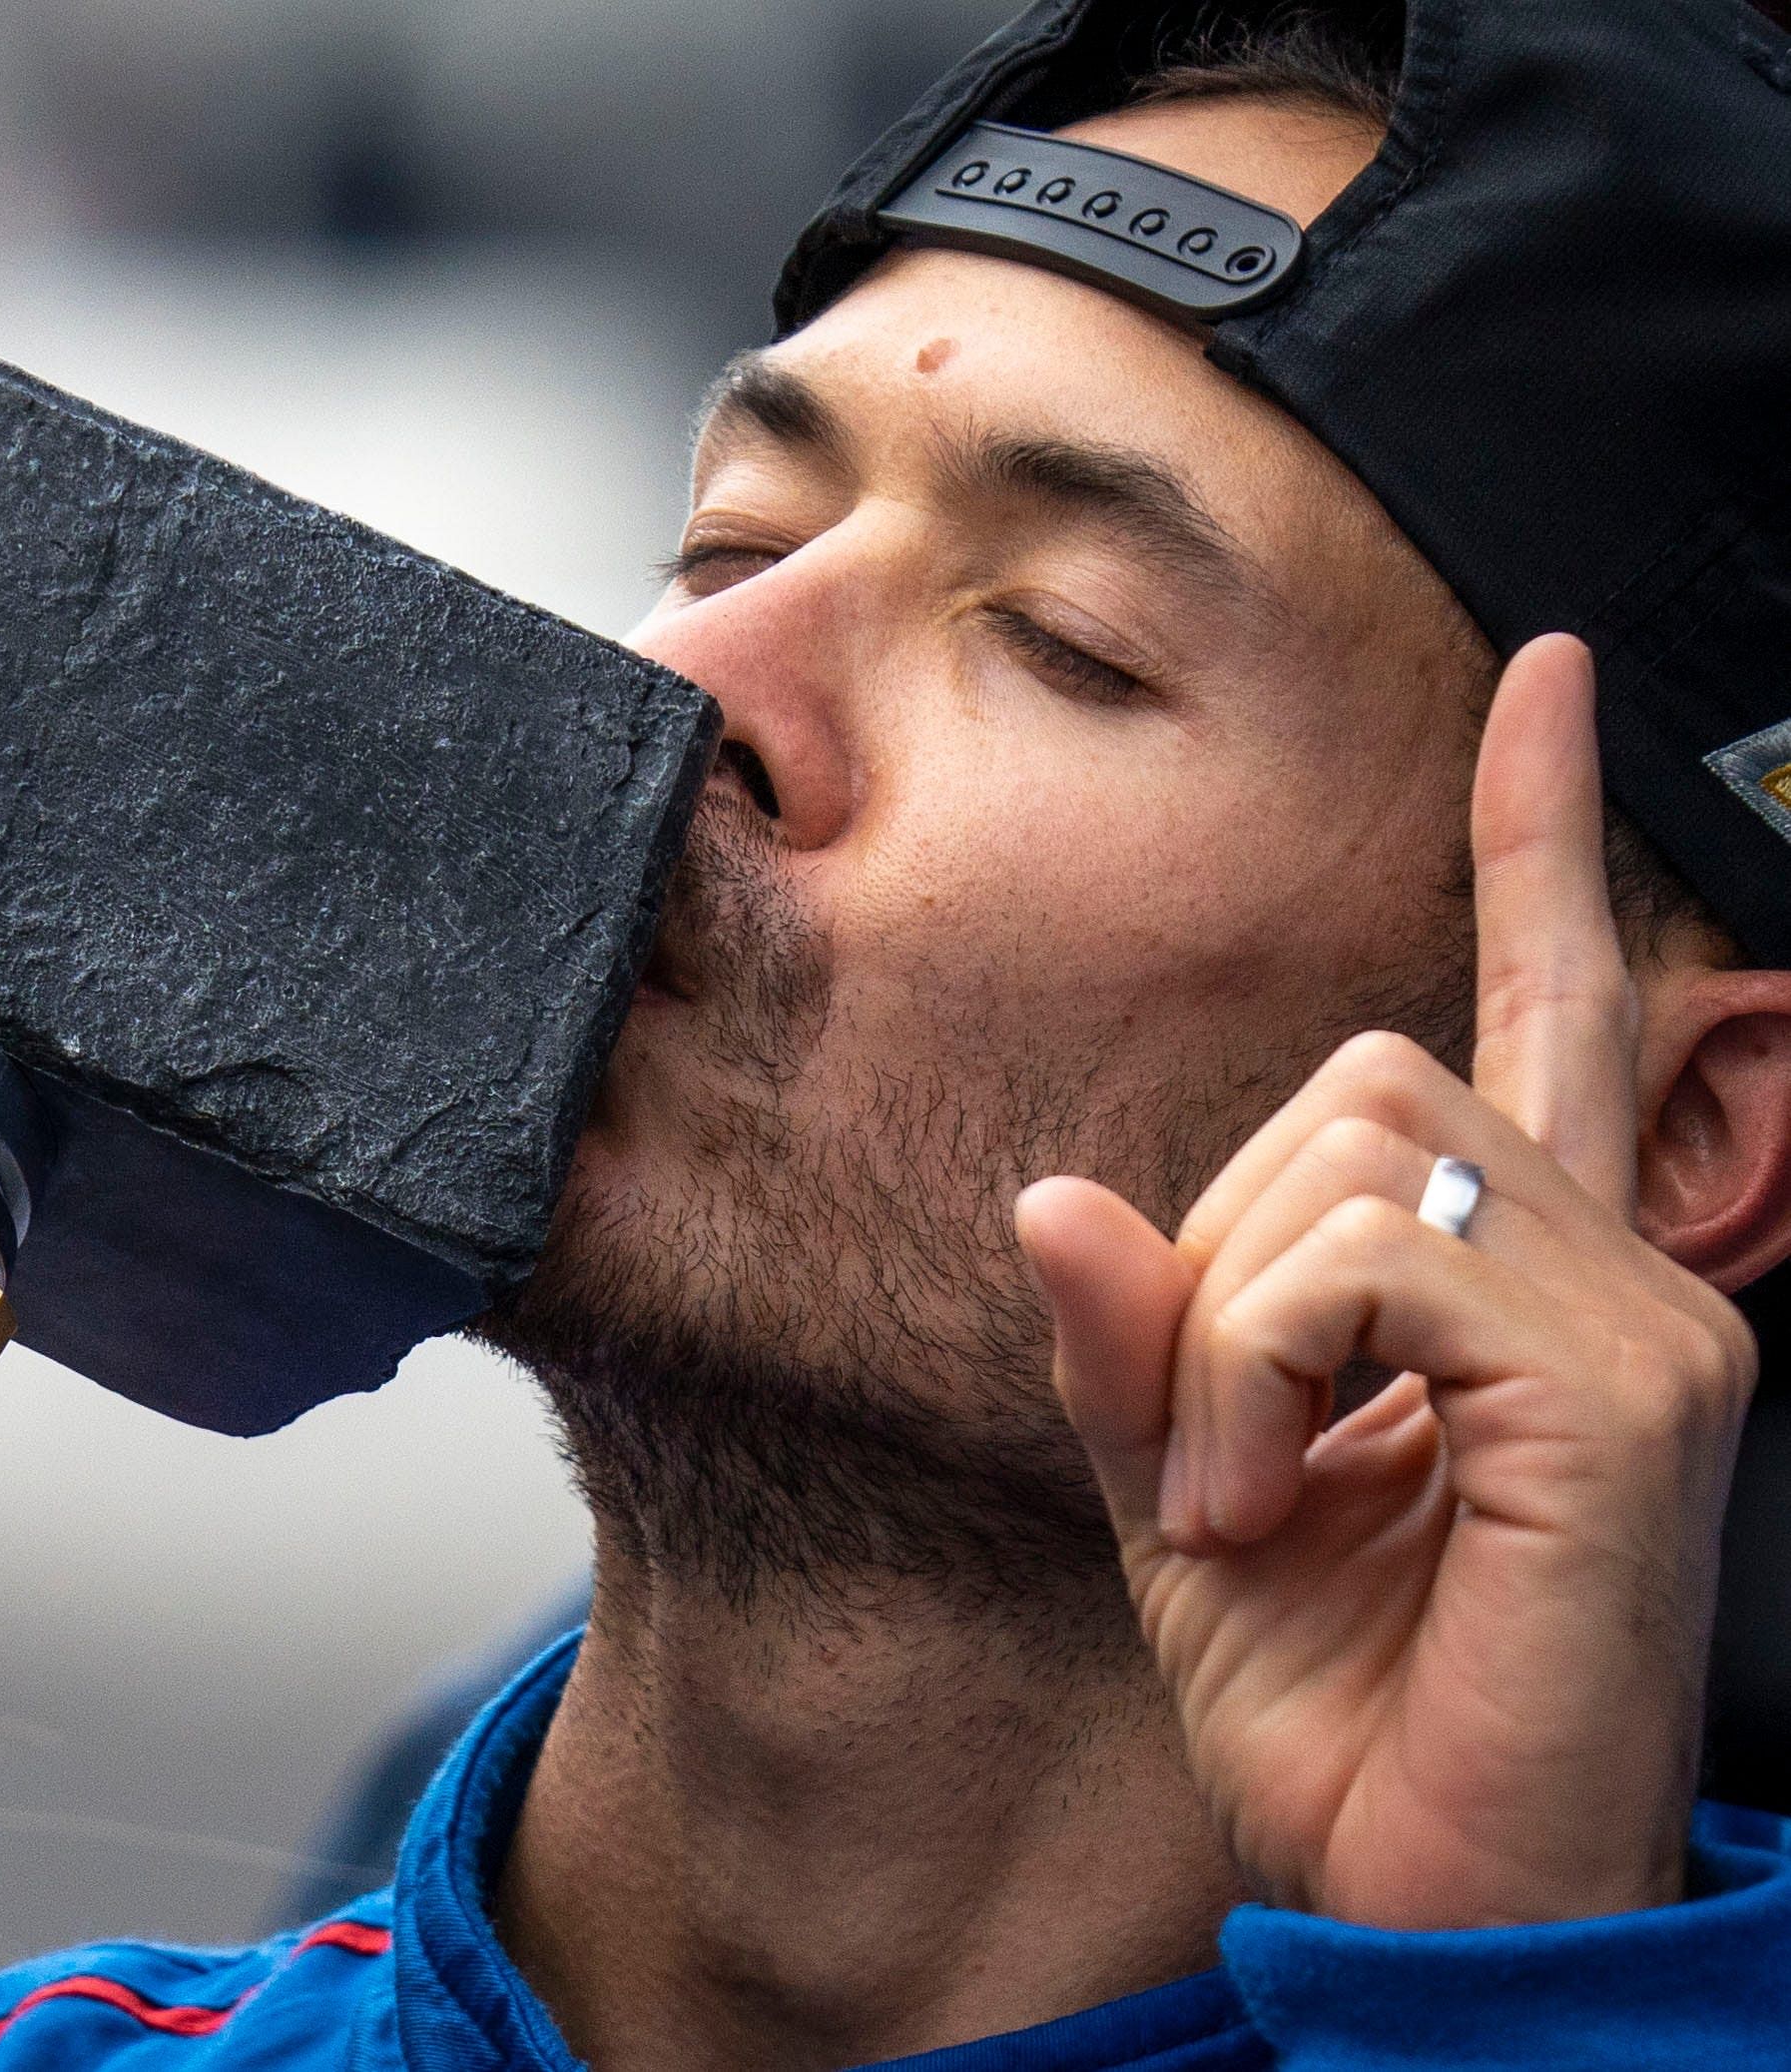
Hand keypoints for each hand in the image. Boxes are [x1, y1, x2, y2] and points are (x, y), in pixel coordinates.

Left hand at [1016, 634, 1757, 1929]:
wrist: (1433, 1898)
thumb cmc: (1342, 1710)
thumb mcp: (1184, 1489)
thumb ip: (1131, 1334)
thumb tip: (1052, 1193)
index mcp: (1523, 1281)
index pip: (1543, 1001)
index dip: (1533, 838)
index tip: (1541, 679)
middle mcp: (1617, 1271)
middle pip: (1361, 1077)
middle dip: (1218, 1257)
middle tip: (1210, 1458)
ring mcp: (1644, 1323)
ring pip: (1353, 1149)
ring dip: (1224, 1329)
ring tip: (1238, 1495)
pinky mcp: (1626, 1393)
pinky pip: (1371, 1258)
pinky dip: (1256, 1370)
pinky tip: (1267, 1499)